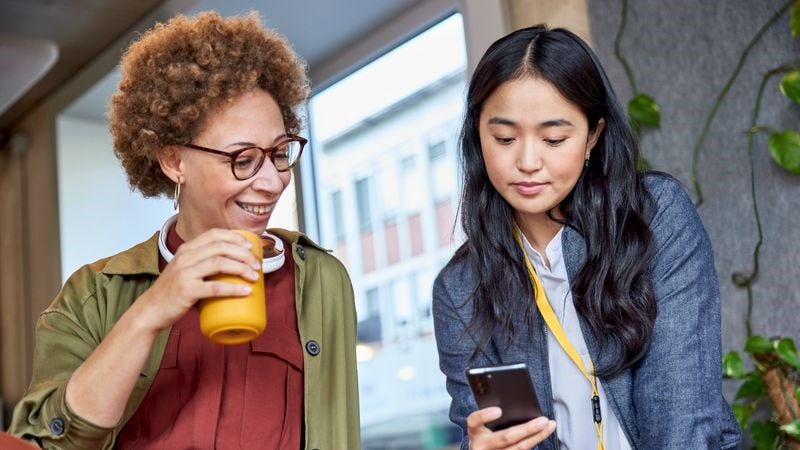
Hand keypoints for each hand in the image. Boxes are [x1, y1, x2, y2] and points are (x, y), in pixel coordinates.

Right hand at [131, 228, 261, 332]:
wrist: (150, 310)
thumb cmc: (172, 291)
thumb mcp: (184, 268)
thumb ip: (201, 262)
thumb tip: (233, 264)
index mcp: (186, 249)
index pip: (215, 234)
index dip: (236, 238)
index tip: (251, 247)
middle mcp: (185, 257)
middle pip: (221, 247)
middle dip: (244, 254)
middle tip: (257, 265)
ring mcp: (185, 273)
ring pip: (220, 263)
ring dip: (242, 268)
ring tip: (255, 276)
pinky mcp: (187, 290)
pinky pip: (215, 287)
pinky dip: (234, 288)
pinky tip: (246, 291)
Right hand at [468, 407, 555, 449]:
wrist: (482, 449)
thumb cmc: (484, 431)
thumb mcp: (482, 423)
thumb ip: (491, 413)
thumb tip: (511, 401)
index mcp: (475, 431)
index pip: (474, 421)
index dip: (485, 415)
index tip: (498, 410)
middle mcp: (481, 445)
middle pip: (505, 437)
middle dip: (526, 429)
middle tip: (542, 420)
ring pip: (519, 448)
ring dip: (537, 436)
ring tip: (549, 425)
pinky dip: (534, 441)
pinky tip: (543, 433)